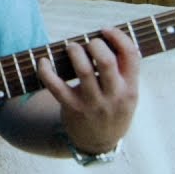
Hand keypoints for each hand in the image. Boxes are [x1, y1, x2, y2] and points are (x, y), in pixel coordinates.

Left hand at [38, 27, 139, 152]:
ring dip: (75, 52)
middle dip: (95, 44)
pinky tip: (43, 61)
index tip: (106, 30)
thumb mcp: (128, 94)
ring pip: (82, 71)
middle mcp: (113, 96)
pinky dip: (46, 71)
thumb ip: (124, 70)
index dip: (118, 36)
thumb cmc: (113, 109)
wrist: (99, 143)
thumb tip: (109, 36)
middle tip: (88, 42)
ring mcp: (92, 103)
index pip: (131, 55)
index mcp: (131, 88)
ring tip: (71, 47)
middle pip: (106, 61)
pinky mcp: (72, 108)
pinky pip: (56, 87)